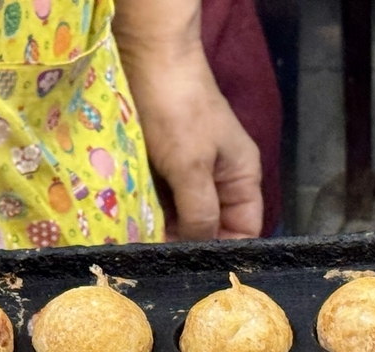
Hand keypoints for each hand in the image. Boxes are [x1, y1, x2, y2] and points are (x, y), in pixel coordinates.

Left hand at [115, 1, 262, 240]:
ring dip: (162, 230)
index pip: (243, 231)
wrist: (148, 58)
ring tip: (142, 250)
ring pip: (180, 215)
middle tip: (159, 264)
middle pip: (209, 226)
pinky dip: (147, 213)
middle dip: (186, 244)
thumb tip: (197, 250)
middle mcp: (218, 178)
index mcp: (241, 177)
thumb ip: (199, 212)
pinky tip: (131, 228)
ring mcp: (189, 171)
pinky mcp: (162, 165)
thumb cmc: (178, 110)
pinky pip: (159, 199)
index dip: (222, 252)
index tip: (192, 270)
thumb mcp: (191, 166)